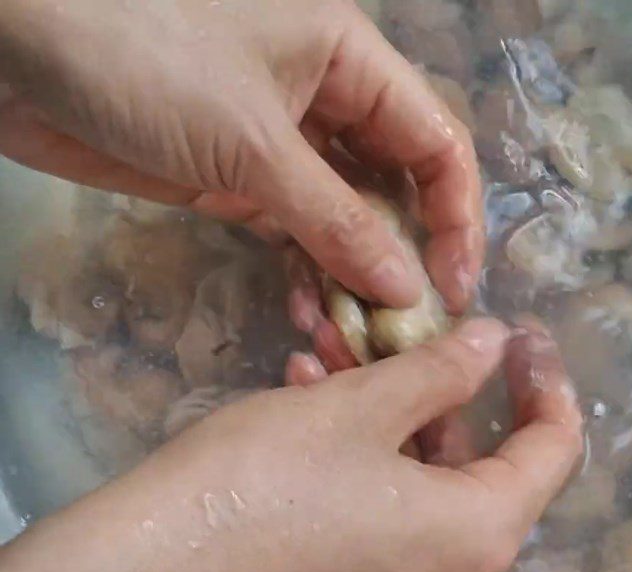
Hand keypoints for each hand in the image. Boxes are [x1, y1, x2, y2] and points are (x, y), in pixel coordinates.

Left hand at [0, 0, 482, 312]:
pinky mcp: (238, 180)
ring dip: (353, 274)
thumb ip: (336, 221)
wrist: (15, 48)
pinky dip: (305, 270)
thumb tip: (405, 288)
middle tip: (402, 327)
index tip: (453, 288)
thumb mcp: (254, 143)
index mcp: (350, 62)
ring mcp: (281, 145)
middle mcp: (327, 102)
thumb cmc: (143, 58)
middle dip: (404, 256)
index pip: (435, 143)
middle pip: (394, 186)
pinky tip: (307, 310)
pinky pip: (294, 231)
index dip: (456, 217)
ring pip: (344, 217)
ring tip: (352, 331)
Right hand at [0, 318, 580, 571]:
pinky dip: (363, 466)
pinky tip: (306, 408)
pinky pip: (383, 523)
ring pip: (422, 491)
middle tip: (398, 337)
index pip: (552, 451)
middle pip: (481, 471)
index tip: (520, 334)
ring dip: (390, 422)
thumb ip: (442, 370)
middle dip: (440, 395)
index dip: (544, 382)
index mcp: (480, 534)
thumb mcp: (361, 405)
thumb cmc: (267, 480)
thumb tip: (494, 344)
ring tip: (332, 360)